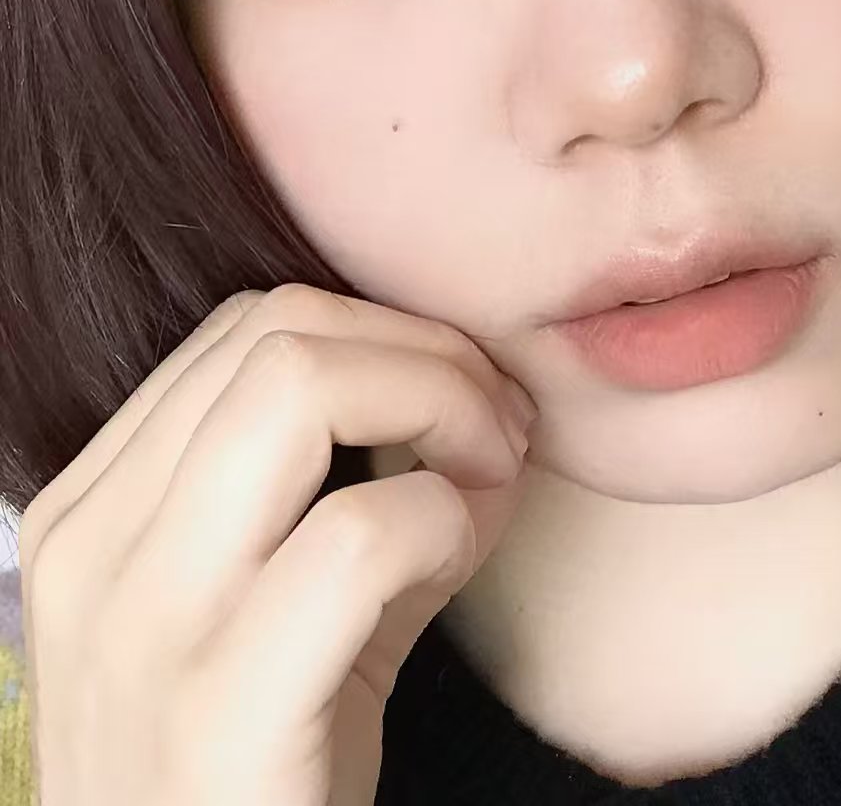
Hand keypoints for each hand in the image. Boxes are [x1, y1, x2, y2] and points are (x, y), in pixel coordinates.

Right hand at [18, 285, 536, 805]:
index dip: (382, 336)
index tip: (462, 396)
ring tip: (484, 478)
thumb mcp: (282, 614)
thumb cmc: (252, 772)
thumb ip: (363, 497)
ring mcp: (142, 624)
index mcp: (95, 506)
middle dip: (422, 353)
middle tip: (498, 428)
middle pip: (280, 333)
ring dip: (438, 405)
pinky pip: (354, 536)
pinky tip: (454, 566)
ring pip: (300, 387)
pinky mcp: (217, 709)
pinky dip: (439, 517)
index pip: (248, 327)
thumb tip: (485, 406)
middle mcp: (93, 544)